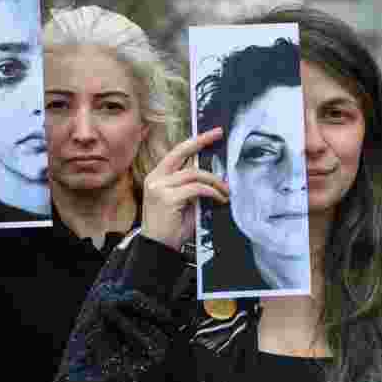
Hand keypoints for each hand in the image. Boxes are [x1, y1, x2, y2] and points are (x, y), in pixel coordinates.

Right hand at [141, 128, 229, 251]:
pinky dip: (212, 192)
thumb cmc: (172, 227)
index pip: (176, 152)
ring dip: (214, 181)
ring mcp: (159, 187)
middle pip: (182, 153)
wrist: (158, 248)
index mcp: (157, 177)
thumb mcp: (182, 201)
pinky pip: (197, 189)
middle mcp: (155, 178)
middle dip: (202, 142)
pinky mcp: (168, 198)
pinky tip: (220, 199)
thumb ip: (191, 186)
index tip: (212, 133)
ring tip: (226, 191)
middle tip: (220, 136)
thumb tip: (212, 175)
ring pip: (194, 174)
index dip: (195, 141)